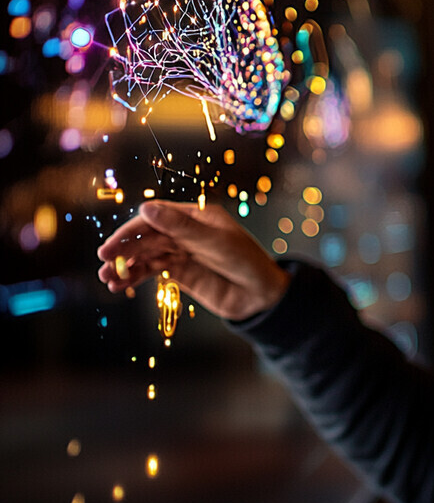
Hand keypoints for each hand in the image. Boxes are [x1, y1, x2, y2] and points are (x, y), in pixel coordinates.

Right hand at [97, 200, 289, 320]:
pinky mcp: (181, 272)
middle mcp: (185, 231)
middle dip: (124, 248)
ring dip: (125, 265)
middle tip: (104, 260)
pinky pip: (152, 271)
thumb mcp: (214, 242)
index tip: (113, 244)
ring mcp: (182, 252)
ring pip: (146, 255)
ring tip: (107, 278)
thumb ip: (179, 227)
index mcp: (195, 216)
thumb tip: (146, 208)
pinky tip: (119, 284)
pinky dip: (135, 277)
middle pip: (147, 236)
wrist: (261, 294)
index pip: (156, 217)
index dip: (133, 229)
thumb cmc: (246, 261)